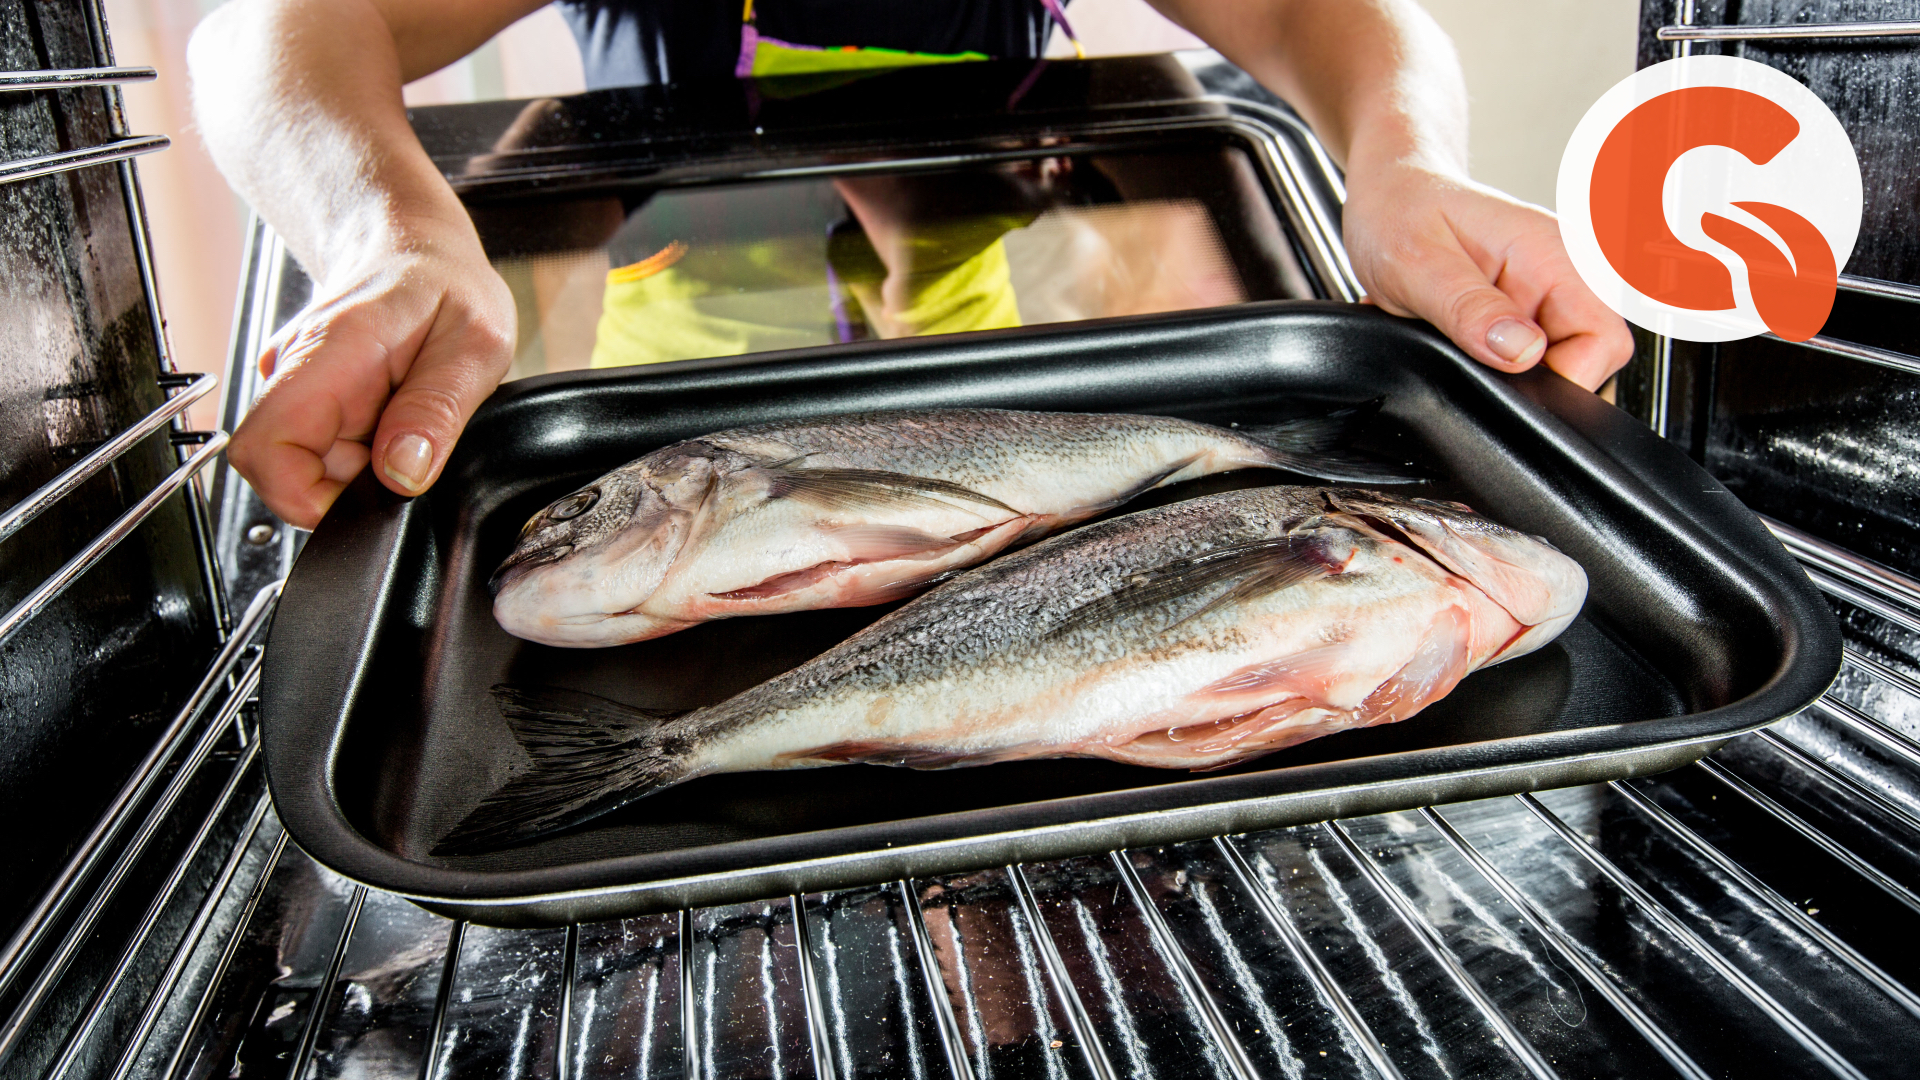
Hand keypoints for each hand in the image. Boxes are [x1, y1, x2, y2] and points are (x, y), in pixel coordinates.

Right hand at [228, 226, 514, 528]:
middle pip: (284, 470)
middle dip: (349, 487)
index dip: (304, 498)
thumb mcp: (475, 345)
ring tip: (407, 421)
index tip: (367, 500)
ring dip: (361, 470)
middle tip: (408, 450)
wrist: (420, 249)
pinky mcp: (309, 400)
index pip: (264, 451)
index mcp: (328, 355)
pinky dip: (363, 455)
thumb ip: (437, 409)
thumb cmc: (448, 284)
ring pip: (309, 466)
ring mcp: (298, 387)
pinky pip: (325, 452)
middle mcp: (298, 372)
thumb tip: (403, 473)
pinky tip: (392, 417)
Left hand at [1341, 160, 1632, 390]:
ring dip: (1506, 374)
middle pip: (1589, 361)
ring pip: (1557, 368)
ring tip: (1456, 343)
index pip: (1606, 340)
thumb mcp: (1418, 264)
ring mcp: (1545, 297)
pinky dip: (1492, 368)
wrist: (1387, 197)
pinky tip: (1458, 345)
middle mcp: (1562, 275)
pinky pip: (1528, 363)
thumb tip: (1522, 354)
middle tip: (1469, 358)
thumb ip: (1469, 309)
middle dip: (1531, 380)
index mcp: (1555, 253)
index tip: (1510, 380)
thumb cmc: (1400, 212)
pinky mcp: (1524, 315)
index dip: (1565, 377)